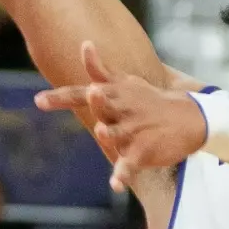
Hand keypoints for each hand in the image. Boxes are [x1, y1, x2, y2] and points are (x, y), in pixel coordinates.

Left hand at [35, 42, 205, 190]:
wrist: (189, 117)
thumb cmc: (149, 99)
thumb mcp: (125, 82)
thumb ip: (99, 69)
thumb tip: (85, 43)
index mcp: (113, 95)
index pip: (81, 95)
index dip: (60, 98)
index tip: (38, 101)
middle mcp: (121, 111)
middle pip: (104, 107)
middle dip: (99, 101)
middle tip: (94, 91)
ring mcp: (133, 132)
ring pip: (116, 135)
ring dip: (111, 135)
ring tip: (103, 133)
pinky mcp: (143, 151)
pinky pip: (129, 165)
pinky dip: (123, 175)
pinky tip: (115, 185)